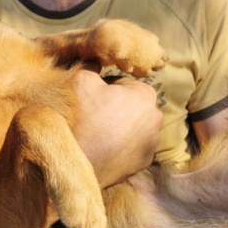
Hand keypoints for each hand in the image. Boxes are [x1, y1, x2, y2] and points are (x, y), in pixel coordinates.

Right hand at [72, 69, 161, 187]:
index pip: (124, 84)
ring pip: (134, 128)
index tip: (91, 99)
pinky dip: (122, 147)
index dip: (105, 89)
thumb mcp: (80, 80)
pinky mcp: (143, 165)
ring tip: (98, 134)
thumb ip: (92, 66)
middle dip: (117, 109)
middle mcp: (156, 120)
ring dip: (120, 128)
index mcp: (146, 95)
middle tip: (93, 116)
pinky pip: (133, 149)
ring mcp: (151, 145)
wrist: (72, 163)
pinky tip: (104, 149)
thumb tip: (96, 63)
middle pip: (133, 106)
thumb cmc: (79, 118)